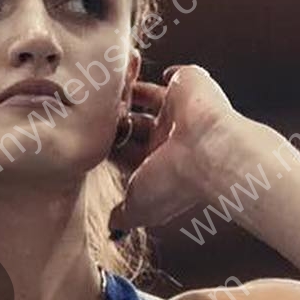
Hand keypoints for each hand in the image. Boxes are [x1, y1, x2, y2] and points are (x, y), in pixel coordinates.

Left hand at [109, 65, 255, 232]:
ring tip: (108, 87)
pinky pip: (174, 75)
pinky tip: (142, 68)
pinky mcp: (189, 86)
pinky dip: (163, 72)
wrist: (210, 151)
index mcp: (159, 164)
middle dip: (116, 119)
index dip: (109, 147)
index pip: (127, 153)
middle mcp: (169, 138)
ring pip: (148, 99)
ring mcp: (180, 112)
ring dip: (128, 93)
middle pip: (135, 125)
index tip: (89, 138)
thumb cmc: (177, 181)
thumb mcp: (139, 206)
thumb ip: (124, 215)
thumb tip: (114, 231)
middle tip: (94, 110)